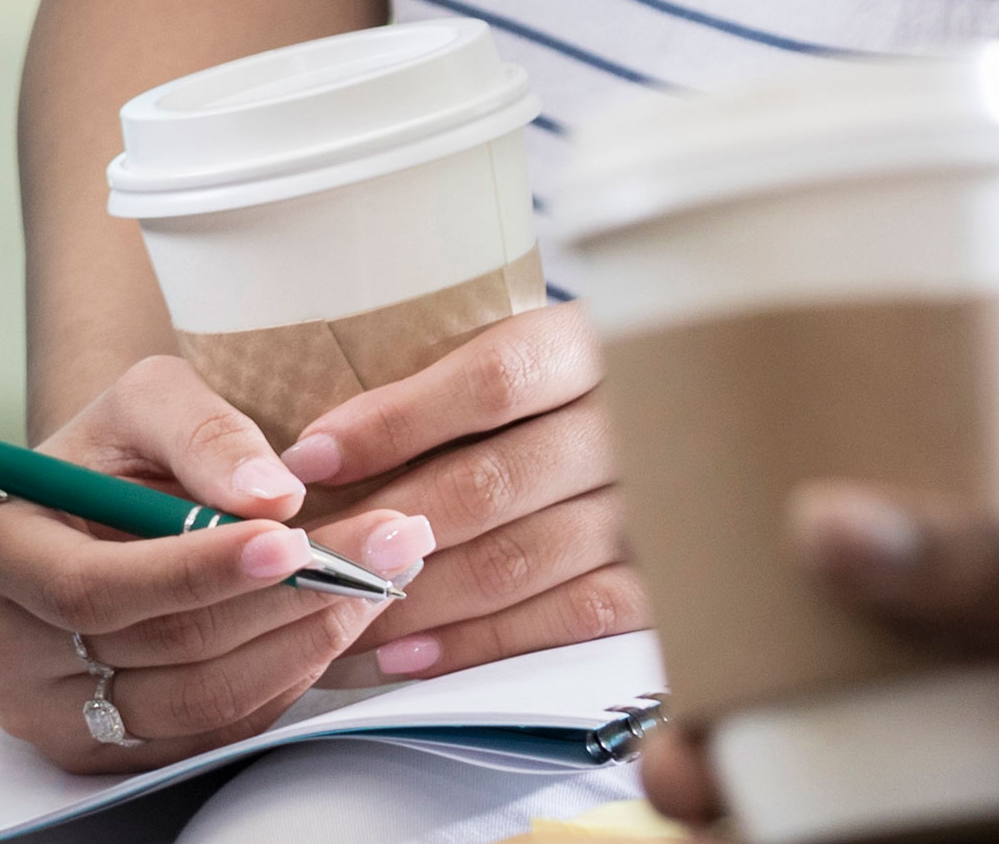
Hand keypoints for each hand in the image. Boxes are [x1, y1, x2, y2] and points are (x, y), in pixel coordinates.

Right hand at [0, 353, 441, 774]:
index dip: (196, 571)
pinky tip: (323, 630)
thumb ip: (203, 430)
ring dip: (298, 646)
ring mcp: (44, 709)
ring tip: (369, 586)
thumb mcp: (146, 401)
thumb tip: (271, 493)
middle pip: (158, 649)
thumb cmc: (115, 452)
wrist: (98, 506)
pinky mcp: (97, 751)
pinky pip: (208, 736)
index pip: (93, 586)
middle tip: (378, 553)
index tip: (293, 539)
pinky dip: (279, 685)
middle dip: (280, 602)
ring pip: (195, 703)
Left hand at [276, 300, 631, 681]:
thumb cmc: (563, 397)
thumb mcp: (524, 354)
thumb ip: (445, 378)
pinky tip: (409, 650)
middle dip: (383, 526)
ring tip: (337, 609)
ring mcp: (654, 513)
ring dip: (415, 595)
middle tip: (305, 556)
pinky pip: (565, 621)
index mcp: (590, 348)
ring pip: (518, 560)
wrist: (694, 433)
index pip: (493, 379)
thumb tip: (319, 443)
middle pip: (492, 482)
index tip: (309, 458)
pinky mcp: (664, 588)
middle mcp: (630, 427)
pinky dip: (481, 641)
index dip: (394, 420)